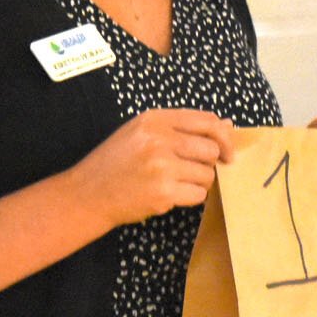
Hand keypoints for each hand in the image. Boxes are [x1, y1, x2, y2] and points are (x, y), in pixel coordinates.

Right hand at [69, 108, 233, 226]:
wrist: (89, 194)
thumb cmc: (117, 162)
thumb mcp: (142, 132)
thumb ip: (183, 127)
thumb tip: (227, 124)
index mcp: (154, 119)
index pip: (206, 121)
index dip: (224, 136)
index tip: (227, 150)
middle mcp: (158, 139)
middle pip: (211, 150)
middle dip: (209, 163)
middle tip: (192, 170)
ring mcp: (161, 166)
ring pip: (207, 174)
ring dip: (198, 182)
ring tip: (175, 182)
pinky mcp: (163, 193)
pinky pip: (198, 194)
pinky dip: (190, 197)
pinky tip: (170, 194)